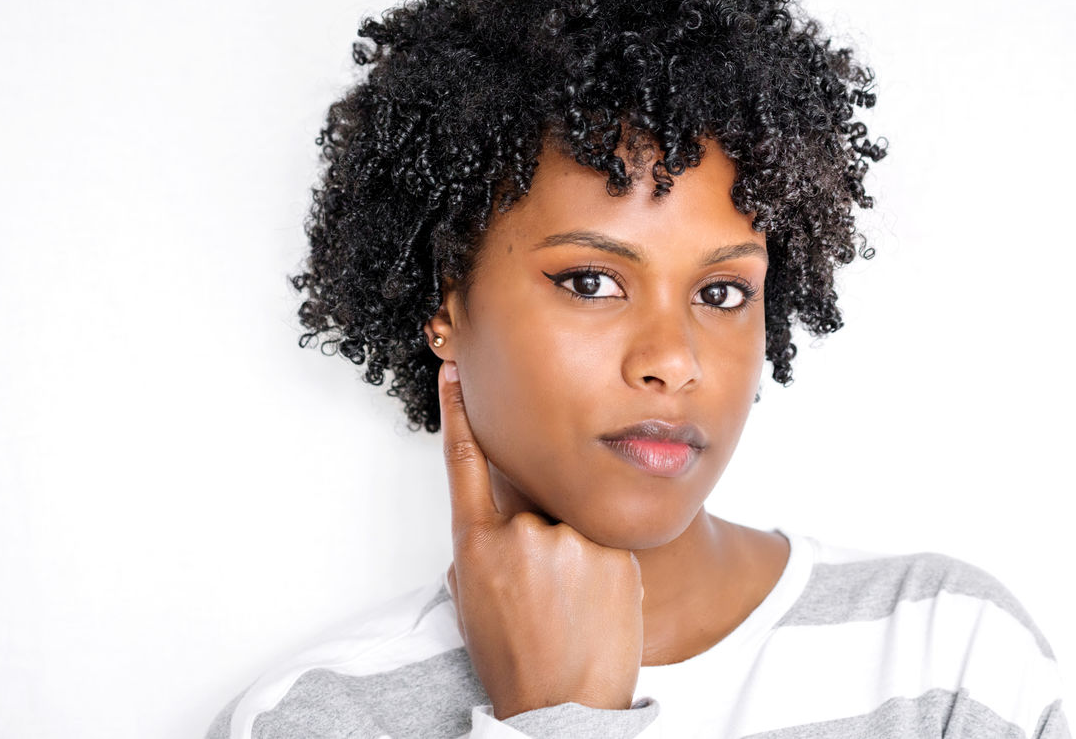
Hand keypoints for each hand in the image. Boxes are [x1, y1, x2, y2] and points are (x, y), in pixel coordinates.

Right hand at [438, 361, 643, 719]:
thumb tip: (503, 521)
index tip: (459, 371)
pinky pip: (606, 545)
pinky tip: (596, 608)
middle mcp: (522, 532)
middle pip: (533, 508)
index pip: (465, 461)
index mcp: (477, 542)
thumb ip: (485, 545)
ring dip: (573, 559)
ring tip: (572, 610)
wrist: (563, 708)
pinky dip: (602, 570)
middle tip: (543, 596)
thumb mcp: (475, 598)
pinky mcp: (616, 554)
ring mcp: (572, 540)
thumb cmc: (514, 659)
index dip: (459, 412)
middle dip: (538, 540)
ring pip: (573, 528)